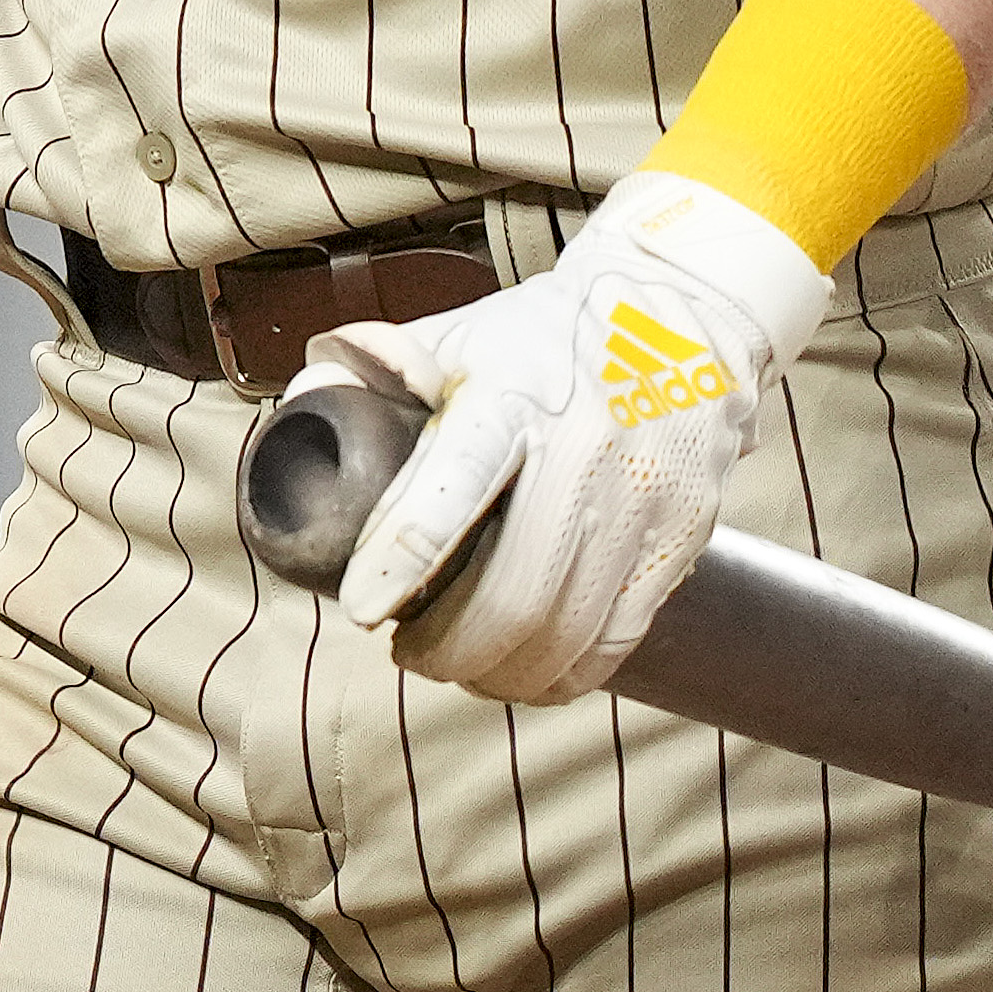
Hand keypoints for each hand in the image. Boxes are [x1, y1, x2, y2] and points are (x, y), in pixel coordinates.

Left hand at [302, 172, 834, 703]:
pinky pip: (615, 641)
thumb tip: (310, 400)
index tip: (361, 607)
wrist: (682, 316)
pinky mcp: (680, 538)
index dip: (397, 562)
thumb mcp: (461, 333)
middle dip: (445, 647)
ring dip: (498, 674)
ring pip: (562, 635)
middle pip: (509, 595)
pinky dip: (561, 675)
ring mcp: (641, 501)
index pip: (449, 492)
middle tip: (408, 651)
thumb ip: (378, 367)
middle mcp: (583, 451)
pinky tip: (528, 670)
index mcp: (512, 397)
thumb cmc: (548, 337)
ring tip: (461, 668)